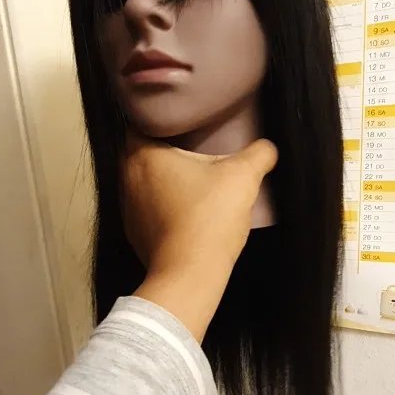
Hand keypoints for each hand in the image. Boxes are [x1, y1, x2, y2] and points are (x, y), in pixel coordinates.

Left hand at [121, 132, 277, 338]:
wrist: (190, 275)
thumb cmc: (209, 218)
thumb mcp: (243, 177)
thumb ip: (259, 154)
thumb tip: (268, 147)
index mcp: (143, 155)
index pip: (142, 122)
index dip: (162, 119)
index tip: (184, 121)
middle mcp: (126, 178)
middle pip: (143, 152)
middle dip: (166, 149)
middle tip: (194, 146)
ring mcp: (127, 209)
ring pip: (145, 182)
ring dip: (165, 179)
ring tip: (192, 178)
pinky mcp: (135, 234)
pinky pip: (149, 209)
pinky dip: (164, 206)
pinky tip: (188, 209)